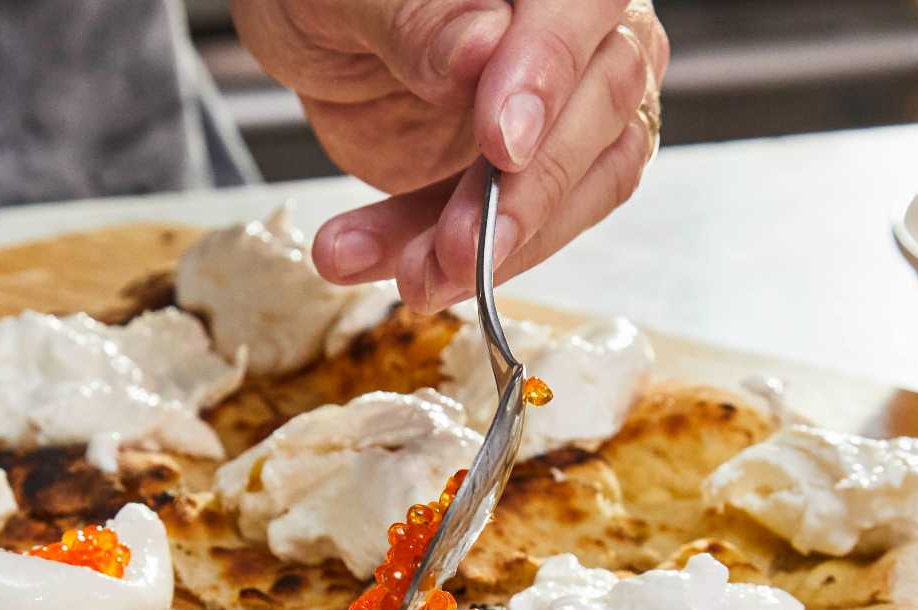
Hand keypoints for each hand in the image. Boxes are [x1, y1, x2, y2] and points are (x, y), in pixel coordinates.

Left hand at [233, 0, 667, 311]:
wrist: (315, 36)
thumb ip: (415, 16)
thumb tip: (480, 50)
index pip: (581, 9)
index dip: (548, 75)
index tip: (502, 145)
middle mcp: (580, 25)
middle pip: (602, 106)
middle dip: (523, 196)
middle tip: (451, 249)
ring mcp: (572, 101)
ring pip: (580, 184)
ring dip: (494, 246)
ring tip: (410, 275)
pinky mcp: (542, 171)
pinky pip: (530, 228)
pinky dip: (456, 260)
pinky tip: (377, 261)